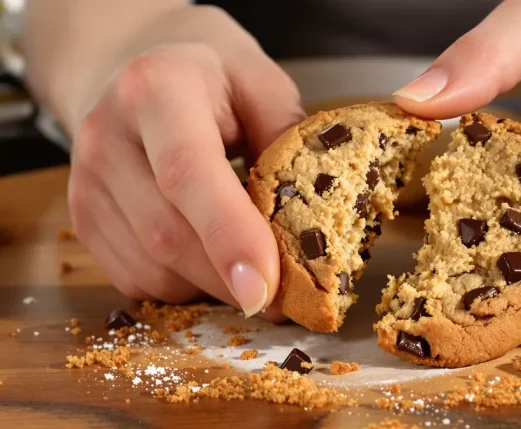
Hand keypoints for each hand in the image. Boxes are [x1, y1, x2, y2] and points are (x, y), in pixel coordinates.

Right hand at [65, 6, 303, 317]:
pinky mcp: (84, 220)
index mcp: (157, 90)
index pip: (188, 173)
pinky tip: (209, 258)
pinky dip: (185, 285)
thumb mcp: (264, 86)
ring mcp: (86, 183)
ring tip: (249, 265)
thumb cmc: (213, 80)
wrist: (138, 70)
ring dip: (212, 286)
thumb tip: (310, 223)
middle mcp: (107, 137)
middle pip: (168, 235)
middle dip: (232, 279)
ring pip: (153, 269)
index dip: (228, 236)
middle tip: (285, 296)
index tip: (264, 289)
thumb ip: (288, 143)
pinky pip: (137, 280)